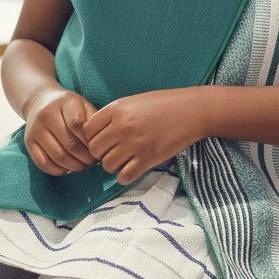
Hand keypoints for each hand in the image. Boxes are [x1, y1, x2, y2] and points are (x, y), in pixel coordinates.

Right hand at [23, 89, 98, 175]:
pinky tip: (68, 168)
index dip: (90, 141)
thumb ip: (94, 121)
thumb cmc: (70, 107)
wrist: (40, 101)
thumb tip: (104, 144)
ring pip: (57, 156)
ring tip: (84, 165)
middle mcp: (47, 114)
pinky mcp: (29, 142)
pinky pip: (43, 163)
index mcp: (65, 102)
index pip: (78, 124)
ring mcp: (36, 129)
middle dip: (86, 157)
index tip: (99, 148)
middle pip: (69, 143)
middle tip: (94, 162)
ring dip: (74, 166)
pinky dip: (58, 170)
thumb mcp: (83, 105)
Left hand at [76, 89, 206, 184]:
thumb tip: (96, 134)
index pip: (86, 130)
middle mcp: (121, 126)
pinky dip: (125, 176)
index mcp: (116, 109)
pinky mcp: (147, 159)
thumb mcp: (134, 101)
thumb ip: (113, 115)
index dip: (92, 137)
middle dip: (102, 153)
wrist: (192, 111)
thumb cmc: (164, 104)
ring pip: (107, 165)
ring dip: (113, 165)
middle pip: (94, 150)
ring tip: (125, 159)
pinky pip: (123, 176)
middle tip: (114, 151)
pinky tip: (133, 168)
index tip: (103, 139)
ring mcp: (134, 144)